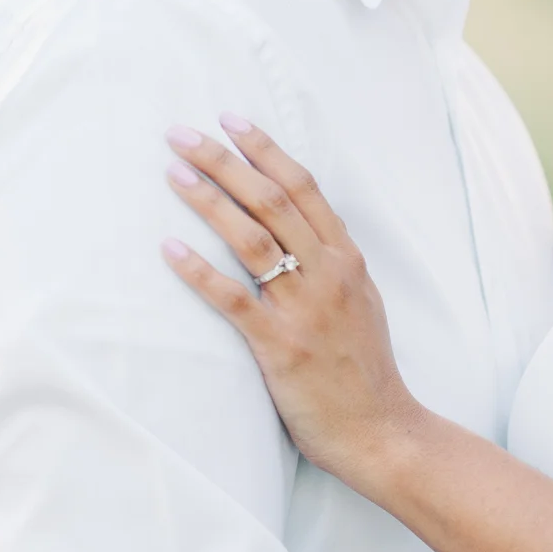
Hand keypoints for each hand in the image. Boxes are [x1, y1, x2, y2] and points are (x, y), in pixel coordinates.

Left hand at [162, 120, 421, 482]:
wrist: (383, 430)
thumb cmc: (366, 369)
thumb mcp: (362, 301)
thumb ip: (332, 262)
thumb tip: (300, 227)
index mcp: (347, 259)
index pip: (303, 187)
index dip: (265, 150)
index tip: (231, 120)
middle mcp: (328, 274)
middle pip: (272, 200)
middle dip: (224, 161)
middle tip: (182, 134)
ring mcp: (305, 309)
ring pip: (252, 239)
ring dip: (208, 201)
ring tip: (172, 173)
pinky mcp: (280, 347)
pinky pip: (234, 300)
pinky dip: (199, 271)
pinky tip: (169, 249)